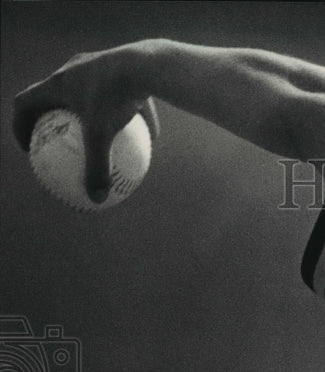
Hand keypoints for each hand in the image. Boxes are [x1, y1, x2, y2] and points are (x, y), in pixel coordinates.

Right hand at [13, 44, 159, 202]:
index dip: (21, 124)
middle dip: (55, 118)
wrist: (145, 64)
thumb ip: (97, 168)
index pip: (26, 102)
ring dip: (94, 115)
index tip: (29, 145)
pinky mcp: (123, 69)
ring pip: (91, 94)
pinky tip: (148, 139)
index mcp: (58, 83)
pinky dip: (132, 117)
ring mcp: (98, 67)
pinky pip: (125, 97)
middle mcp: (74, 71)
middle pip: (55, 96)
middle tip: (61, 141)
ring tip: (104, 137)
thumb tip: (97, 199)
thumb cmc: (115, 97)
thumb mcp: (102, 136)